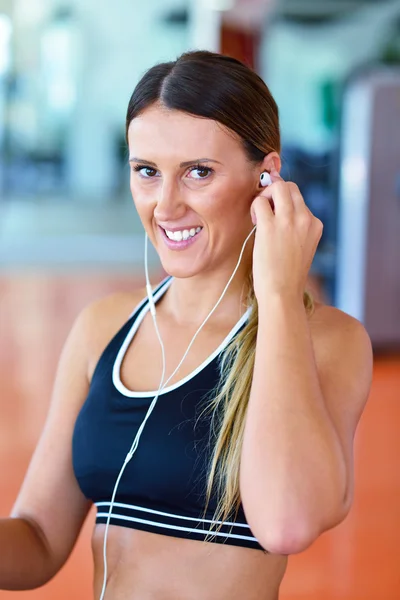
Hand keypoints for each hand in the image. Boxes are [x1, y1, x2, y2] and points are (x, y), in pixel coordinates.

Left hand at [250, 169, 322, 303]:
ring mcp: (288, 221)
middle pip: (290, 187)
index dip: (284, 205)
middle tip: (266, 211)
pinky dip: (254, 207)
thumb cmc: (287, 276)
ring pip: (278, 186)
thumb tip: (277, 213)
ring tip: (260, 215)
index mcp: (315, 225)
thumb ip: (296, 230)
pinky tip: (255, 223)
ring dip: (265, 195)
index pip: (300, 201)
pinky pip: (259, 201)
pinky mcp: (269, 226)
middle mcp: (305, 219)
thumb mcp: (301, 249)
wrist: (283, 294)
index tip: (276, 219)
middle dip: (275, 193)